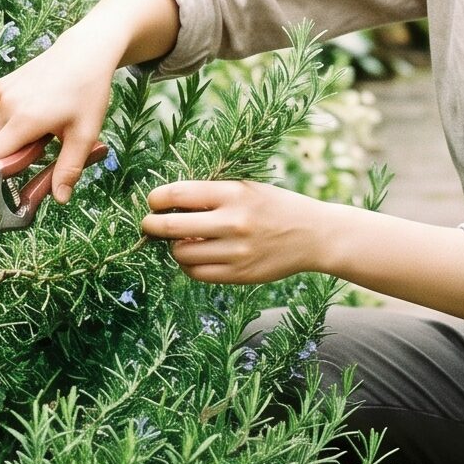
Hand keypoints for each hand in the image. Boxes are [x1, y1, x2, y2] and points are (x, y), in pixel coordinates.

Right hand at [0, 26, 122, 203]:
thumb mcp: (85, 134)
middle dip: (11, 157)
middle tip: (42, 150)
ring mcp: (2, 92)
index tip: (25, 173)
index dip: (5, 173)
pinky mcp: (3, 84)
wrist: (86, 51)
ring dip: (14, 139)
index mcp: (24, 120)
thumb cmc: (89, 91)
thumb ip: (69, 169)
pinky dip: (14, 121)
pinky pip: (0, 114)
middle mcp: (7, 104)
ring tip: (45, 127)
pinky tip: (40, 110)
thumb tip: (59, 198)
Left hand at [140, 178, 335, 285]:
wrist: (314, 235)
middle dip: (152, 225)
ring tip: (182, 241)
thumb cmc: (275, 206)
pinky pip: (197, 274)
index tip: (152, 201)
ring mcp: (236, 252)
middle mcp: (234, 222)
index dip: (157, 198)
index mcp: (234, 194)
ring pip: (181, 254)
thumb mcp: (247, 188)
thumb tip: (167, 205)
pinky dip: (188, 265)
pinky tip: (195, 256)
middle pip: (172, 227)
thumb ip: (211, 195)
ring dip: (174, 247)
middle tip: (149, 224)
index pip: (179, 194)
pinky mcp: (240, 275)